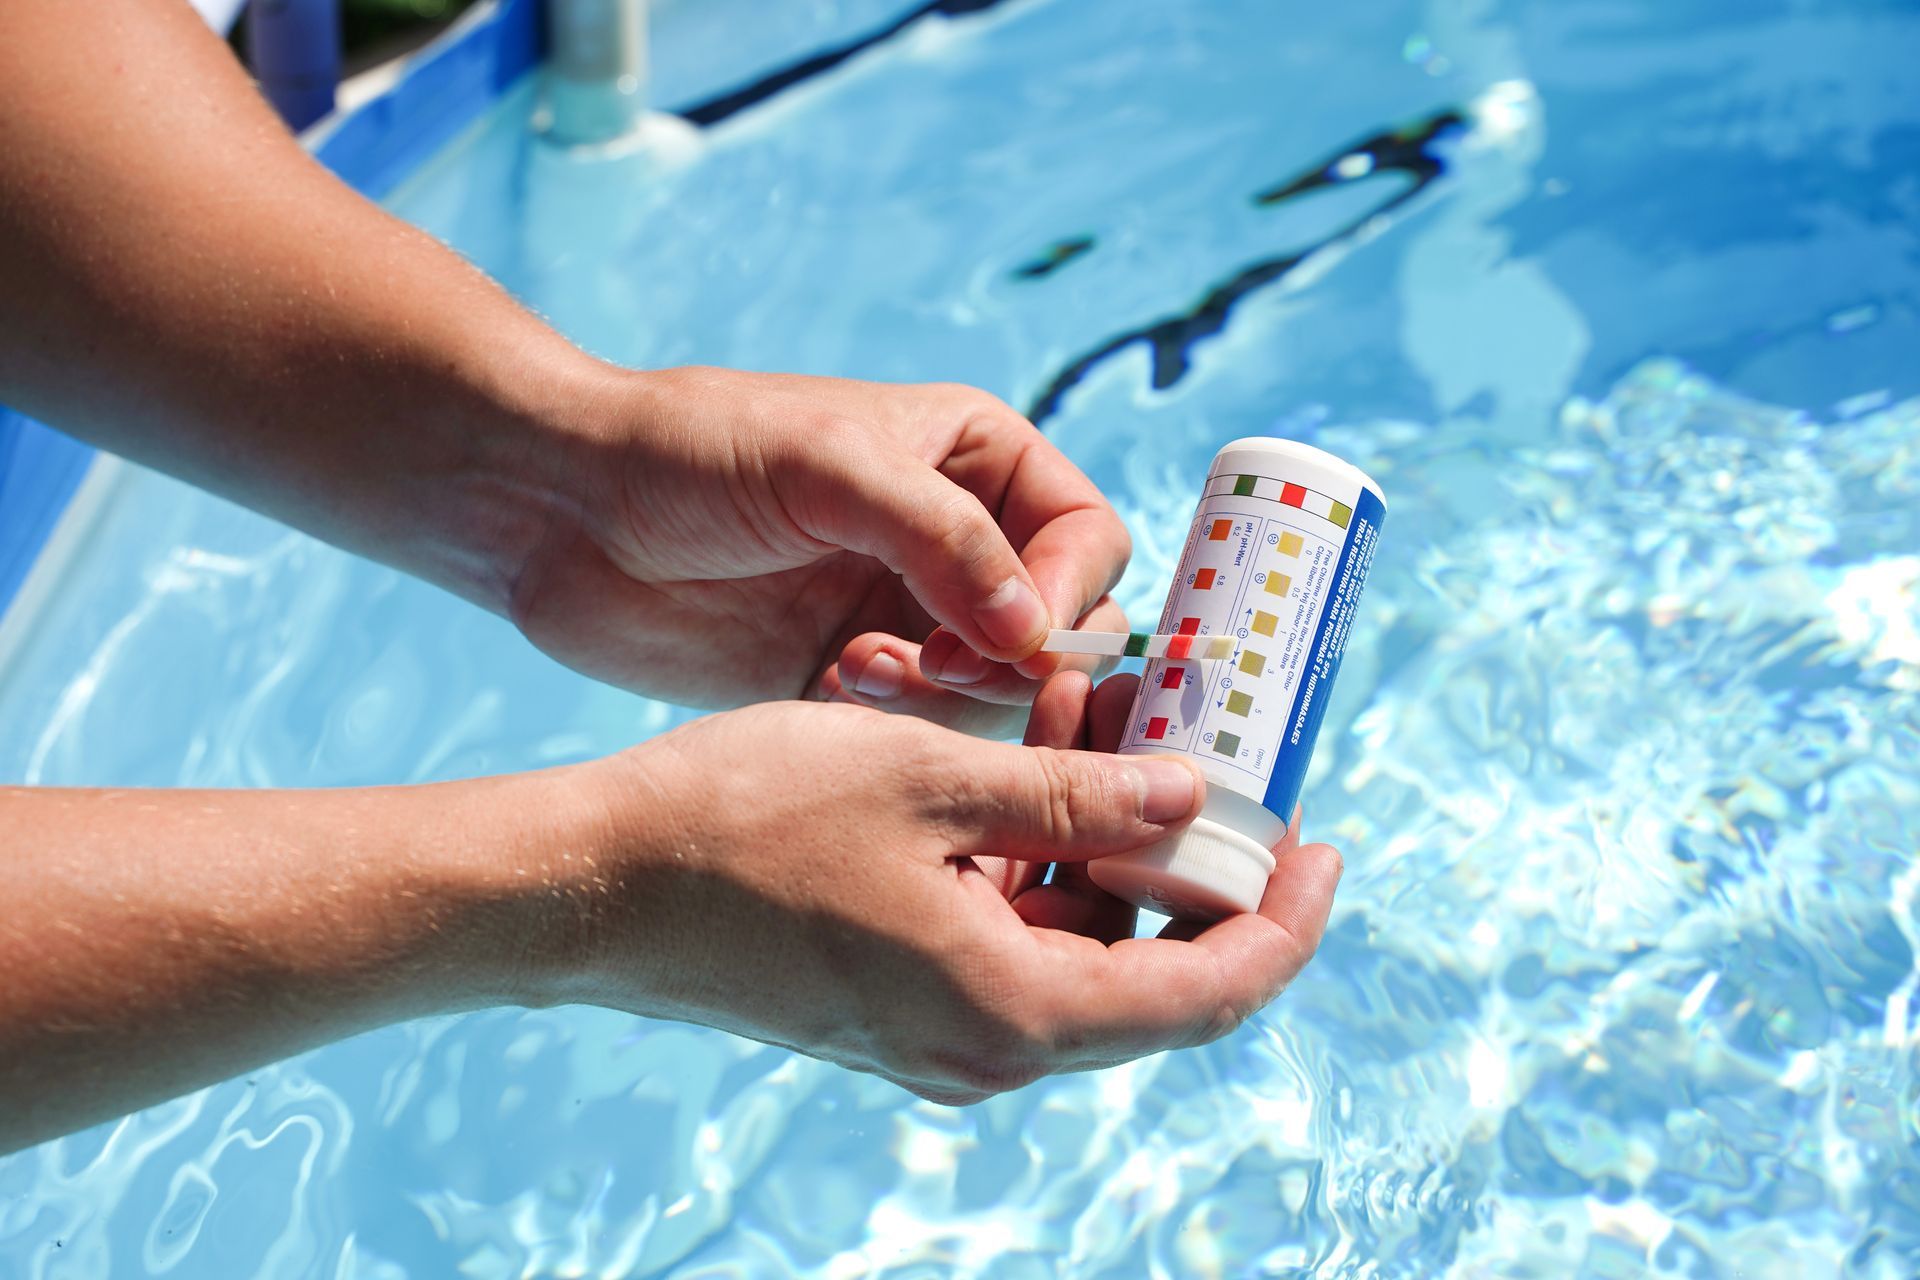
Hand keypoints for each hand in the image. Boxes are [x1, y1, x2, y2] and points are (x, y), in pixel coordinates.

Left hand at [509, 367, 1130, 733]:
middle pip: (1062, 629)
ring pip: (996, 692)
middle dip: (1012, 660)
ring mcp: (906, 614)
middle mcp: (956, 540)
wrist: (561, 510)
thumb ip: (943, 538)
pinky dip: (894, 725)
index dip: (1069, 592)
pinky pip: (921, 730)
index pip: (1088, 538)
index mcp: (974, 460)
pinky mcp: (850, 678)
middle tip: (936, 667)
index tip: (1012, 635)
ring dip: (946, 698)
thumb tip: (1033, 631)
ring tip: (860, 670)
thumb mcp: (828, 465)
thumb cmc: (690, 451)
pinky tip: (827, 687)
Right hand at [539, 675, 1342, 1102]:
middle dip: (1189, 862)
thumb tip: (1186, 796)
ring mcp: (935, 1035)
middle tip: (1200, 750)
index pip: (1210, 992)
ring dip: (1104, 850)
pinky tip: (1021, 771)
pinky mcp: (893, 1007)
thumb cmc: (745, 822)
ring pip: (1074, 949)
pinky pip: (1005, 945)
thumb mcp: (932, 776)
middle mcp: (986, 1048)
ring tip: (1099, 723)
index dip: (1284, 922)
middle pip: (1147, 973)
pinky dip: (1036, 868)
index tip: (1325, 844)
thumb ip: (1075, 793)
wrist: (590, 887)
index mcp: (1015, 1009)